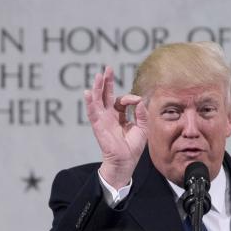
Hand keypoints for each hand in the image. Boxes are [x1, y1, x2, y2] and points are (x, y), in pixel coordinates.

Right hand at [84, 66, 147, 188]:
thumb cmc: (133, 147)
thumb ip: (142, 114)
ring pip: (98, 100)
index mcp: (119, 116)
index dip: (130, 98)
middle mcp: (109, 116)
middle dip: (106, 82)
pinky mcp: (98, 126)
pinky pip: (92, 112)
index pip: (122, 100)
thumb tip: (139, 101)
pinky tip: (87, 92)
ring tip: (98, 75)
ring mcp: (103, 120)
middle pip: (106, 95)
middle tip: (107, 68)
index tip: (136, 102)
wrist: (125, 161)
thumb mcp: (143, 128)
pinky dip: (89, 102)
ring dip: (97, 87)